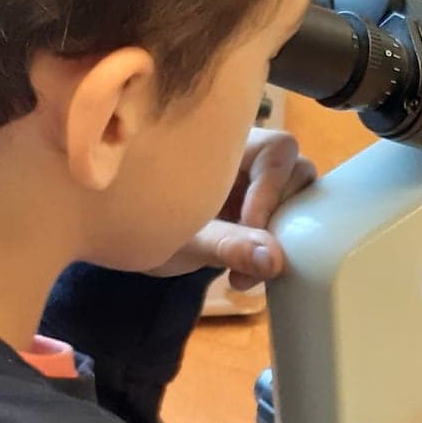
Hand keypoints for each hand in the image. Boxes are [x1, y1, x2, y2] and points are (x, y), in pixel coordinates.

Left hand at [150, 128, 315, 289]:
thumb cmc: (141, 226)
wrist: (125, 243)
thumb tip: (274, 259)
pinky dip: (271, 254)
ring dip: (280, 241)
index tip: (248, 227)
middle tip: (256, 256)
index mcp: (224, 144)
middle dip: (282, 219)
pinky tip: (242, 277)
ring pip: (296, 201)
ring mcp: (255, 186)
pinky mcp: (258, 213)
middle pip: (296, 172)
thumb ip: (227, 245)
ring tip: (244, 275)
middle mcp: (246, 159)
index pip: (277, 151)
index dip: (272, 190)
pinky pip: (284, 226)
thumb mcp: (183, 239)